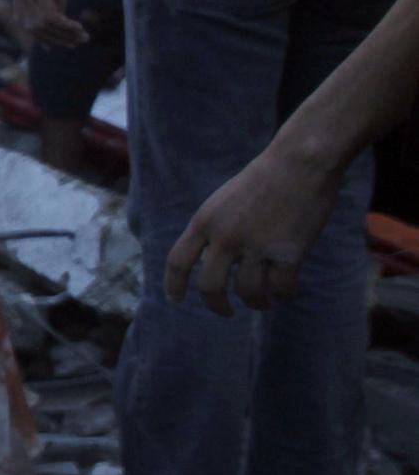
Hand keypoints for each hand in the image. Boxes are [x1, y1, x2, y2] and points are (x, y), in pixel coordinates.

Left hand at [10, 0, 89, 49]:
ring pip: (42, 25)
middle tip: (75, 43)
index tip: (56, 45)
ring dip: (63, 35)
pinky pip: (51, 17)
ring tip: (82, 37)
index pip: (23, 21)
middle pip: (32, 27)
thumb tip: (59, 20)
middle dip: (54, 39)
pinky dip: (65, 27)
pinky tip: (78, 28)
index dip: (40, 36)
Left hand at [164, 141, 343, 314]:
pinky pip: (281, 289)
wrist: (301, 162)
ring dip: (257, 302)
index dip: (173, 285)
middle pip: (210, 287)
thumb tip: (212, 265)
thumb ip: (213, 230)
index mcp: (204, 221)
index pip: (178, 261)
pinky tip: (285, 291)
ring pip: (249, 292)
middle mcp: (226, 236)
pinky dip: (283, 295)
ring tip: (263, 301)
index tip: (176, 300)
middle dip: (217, 305)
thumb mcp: (223, 201)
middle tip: (226, 312)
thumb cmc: (264, 179)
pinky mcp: (289, 253)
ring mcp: (257, 245)